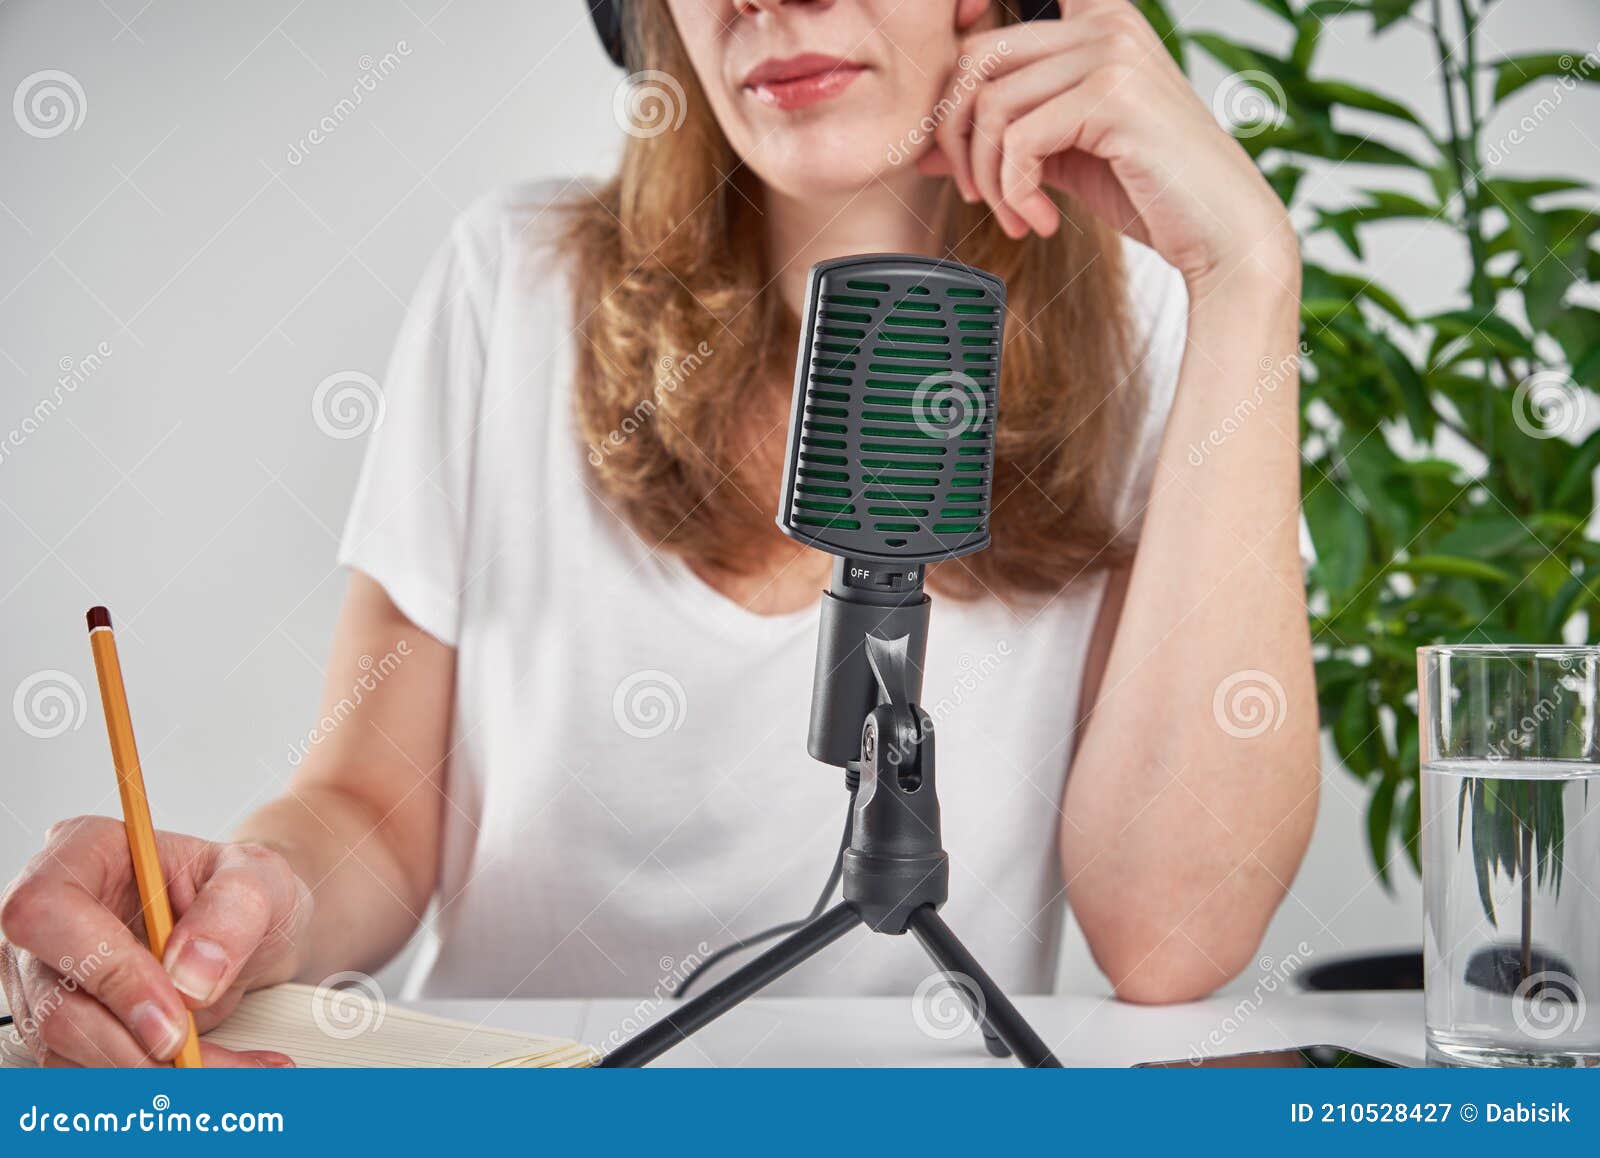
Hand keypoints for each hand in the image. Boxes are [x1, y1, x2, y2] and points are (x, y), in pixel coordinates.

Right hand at [0, 816, 312, 1066]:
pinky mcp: (64, 1026)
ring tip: (226, 1067)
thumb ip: (232, 910)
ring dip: (147, 1071)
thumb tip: (189, 974)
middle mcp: (51, 917)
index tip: (173, 1011)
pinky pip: (88, 1072)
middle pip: (52, 997)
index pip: (48, 911)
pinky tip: (211, 1072)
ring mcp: (49, 976)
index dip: (104, 969)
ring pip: (66, 1047)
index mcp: (85, 852)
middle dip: (128, 1040)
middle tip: (193, 1051)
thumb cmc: (246, 892)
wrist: (254, 934)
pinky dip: (153, 1085)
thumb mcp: (261, 878)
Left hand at [920, 0, 1297, 289]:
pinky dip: (1015, 192)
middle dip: (955, 138)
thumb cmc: (1151, 191)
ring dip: (988, 178)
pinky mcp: (1112, 97)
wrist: (1221, 233)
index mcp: (1095, 23)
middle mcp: (1105, 24)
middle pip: (974, 62)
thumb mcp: (1063, 157)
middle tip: (976, 193)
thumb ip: (1003, 140)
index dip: (954, 65)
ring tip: (1017, 215)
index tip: (950, 132)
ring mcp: (1111, 54)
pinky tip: (1041, 221)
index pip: (995, 26)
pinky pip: (1019, 142)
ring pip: (991, 107)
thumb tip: (925, 151)